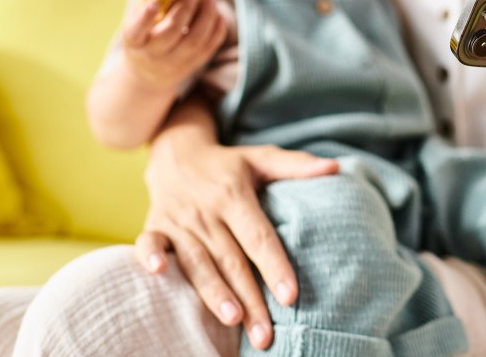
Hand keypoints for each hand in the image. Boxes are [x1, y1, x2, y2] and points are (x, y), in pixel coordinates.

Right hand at [122, 0, 225, 89]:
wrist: (147, 74)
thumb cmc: (142, 34)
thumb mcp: (135, 19)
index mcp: (134, 41)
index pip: (136, 30)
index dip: (145, 17)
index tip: (155, 2)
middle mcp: (152, 54)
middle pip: (170, 33)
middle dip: (184, 11)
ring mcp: (173, 63)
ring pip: (193, 42)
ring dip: (205, 19)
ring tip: (211, 0)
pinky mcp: (191, 66)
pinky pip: (207, 50)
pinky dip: (216, 32)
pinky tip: (219, 16)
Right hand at [134, 105, 338, 349]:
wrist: (176, 153)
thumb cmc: (229, 164)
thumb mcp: (262, 158)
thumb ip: (297, 166)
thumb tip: (336, 167)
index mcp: (234, 194)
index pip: (259, 236)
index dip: (274, 266)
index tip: (291, 296)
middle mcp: (206, 210)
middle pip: (231, 260)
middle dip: (249, 298)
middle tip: (266, 332)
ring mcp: (179, 221)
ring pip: (197, 262)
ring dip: (213, 293)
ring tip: (233, 321)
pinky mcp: (155, 226)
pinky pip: (149, 243)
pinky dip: (149, 257)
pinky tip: (159, 275)